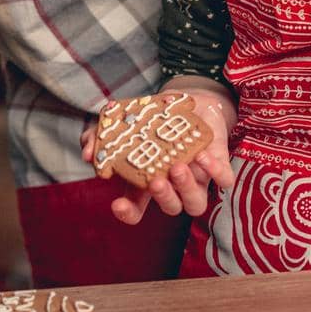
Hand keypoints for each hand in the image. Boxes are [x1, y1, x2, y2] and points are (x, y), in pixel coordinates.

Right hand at [81, 90, 236, 223]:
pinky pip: (222, 180)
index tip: (117, 204)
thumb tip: (88, 153)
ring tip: (178, 166)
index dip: (128, 213)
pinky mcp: (218, 166)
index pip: (136, 208)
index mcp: (146, 179)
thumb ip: (101, 135)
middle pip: (170, 208)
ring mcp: (196, 178)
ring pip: (195, 203)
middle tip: (156, 179)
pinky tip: (202, 155)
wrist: (191, 98)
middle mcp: (172, 184)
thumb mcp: (124, 120)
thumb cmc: (155, 115)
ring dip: (186, 188)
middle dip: (163, 197)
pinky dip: (214, 172)